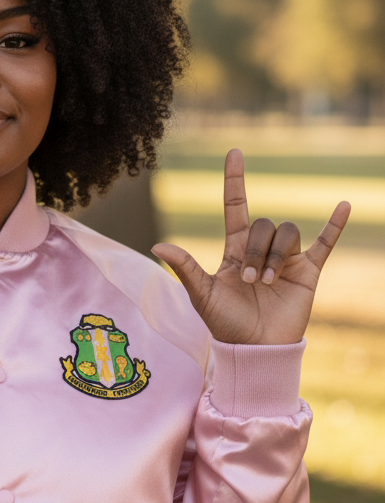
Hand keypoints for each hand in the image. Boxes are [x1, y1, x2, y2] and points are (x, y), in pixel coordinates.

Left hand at [151, 149, 350, 345]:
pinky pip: (325, 243)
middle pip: (263, 225)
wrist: (255, 350)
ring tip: (267, 284)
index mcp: (235, 251)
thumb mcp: (202, 294)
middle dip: (256, 251)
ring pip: (287, 233)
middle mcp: (261, 250)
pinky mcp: (307, 272)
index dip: (234, 181)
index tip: (233, 153)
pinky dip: (335, 225)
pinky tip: (344, 206)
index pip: (235, 207)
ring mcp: (286, 259)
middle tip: (249, 281)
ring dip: (275, 256)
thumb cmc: (225, 324)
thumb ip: (185, 267)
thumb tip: (157, 245)